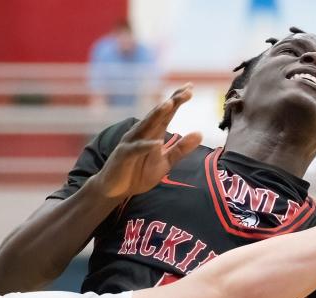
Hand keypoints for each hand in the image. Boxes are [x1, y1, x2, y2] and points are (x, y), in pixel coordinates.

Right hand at [91, 84, 203, 199]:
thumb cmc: (138, 174)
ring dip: (157, 115)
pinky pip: (136, 149)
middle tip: (186, 90)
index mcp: (153, 133)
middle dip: (172, 102)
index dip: (177, 100)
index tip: (190, 87)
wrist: (115, 191)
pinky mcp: (124, 156)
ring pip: (146, 126)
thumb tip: (200, 133)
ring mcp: (131, 143)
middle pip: (158, 115)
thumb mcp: (165, 162)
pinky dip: (145, 146)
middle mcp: (142, 134)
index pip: (167, 114)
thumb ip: (181, 149)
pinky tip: (156, 143)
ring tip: (169, 104)